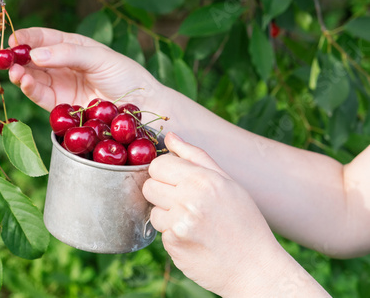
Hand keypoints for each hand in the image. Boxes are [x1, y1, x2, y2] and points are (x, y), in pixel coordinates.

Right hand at [8, 27, 163, 111]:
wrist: (141, 106)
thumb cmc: (126, 76)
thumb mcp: (99, 58)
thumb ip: (69, 54)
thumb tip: (36, 53)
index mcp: (74, 47)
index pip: (45, 38)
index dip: (28, 37)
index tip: (14, 39)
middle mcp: (64, 65)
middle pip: (34, 58)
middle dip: (19, 57)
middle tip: (7, 57)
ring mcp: (62, 85)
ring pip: (34, 77)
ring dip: (22, 73)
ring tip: (16, 71)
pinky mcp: (62, 105)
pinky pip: (41, 96)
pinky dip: (30, 89)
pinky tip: (25, 82)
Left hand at [143, 133, 309, 295]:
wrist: (256, 268)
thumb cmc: (244, 221)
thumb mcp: (227, 183)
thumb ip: (195, 156)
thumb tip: (170, 136)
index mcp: (203, 179)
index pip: (158, 164)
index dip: (164, 172)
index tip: (176, 181)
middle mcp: (189, 199)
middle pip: (148, 186)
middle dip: (161, 193)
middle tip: (184, 203)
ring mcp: (180, 224)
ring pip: (152, 211)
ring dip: (167, 217)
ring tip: (193, 223)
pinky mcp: (174, 246)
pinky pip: (161, 234)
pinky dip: (173, 236)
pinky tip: (194, 239)